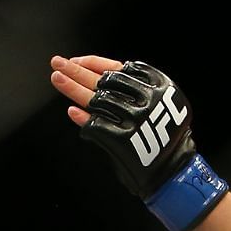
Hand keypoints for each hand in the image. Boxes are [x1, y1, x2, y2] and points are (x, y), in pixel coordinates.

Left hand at [49, 54, 230, 230]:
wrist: (173, 169)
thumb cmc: (163, 135)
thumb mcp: (160, 101)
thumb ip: (133, 87)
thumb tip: (94, 72)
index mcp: (158, 85)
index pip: (118, 68)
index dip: (94, 63)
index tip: (77, 60)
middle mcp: (146, 100)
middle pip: (103, 81)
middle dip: (77, 71)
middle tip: (58, 63)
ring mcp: (134, 120)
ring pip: (95, 100)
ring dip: (72, 89)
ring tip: (57, 78)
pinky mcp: (122, 140)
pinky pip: (95, 126)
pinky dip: (82, 118)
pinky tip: (71, 111)